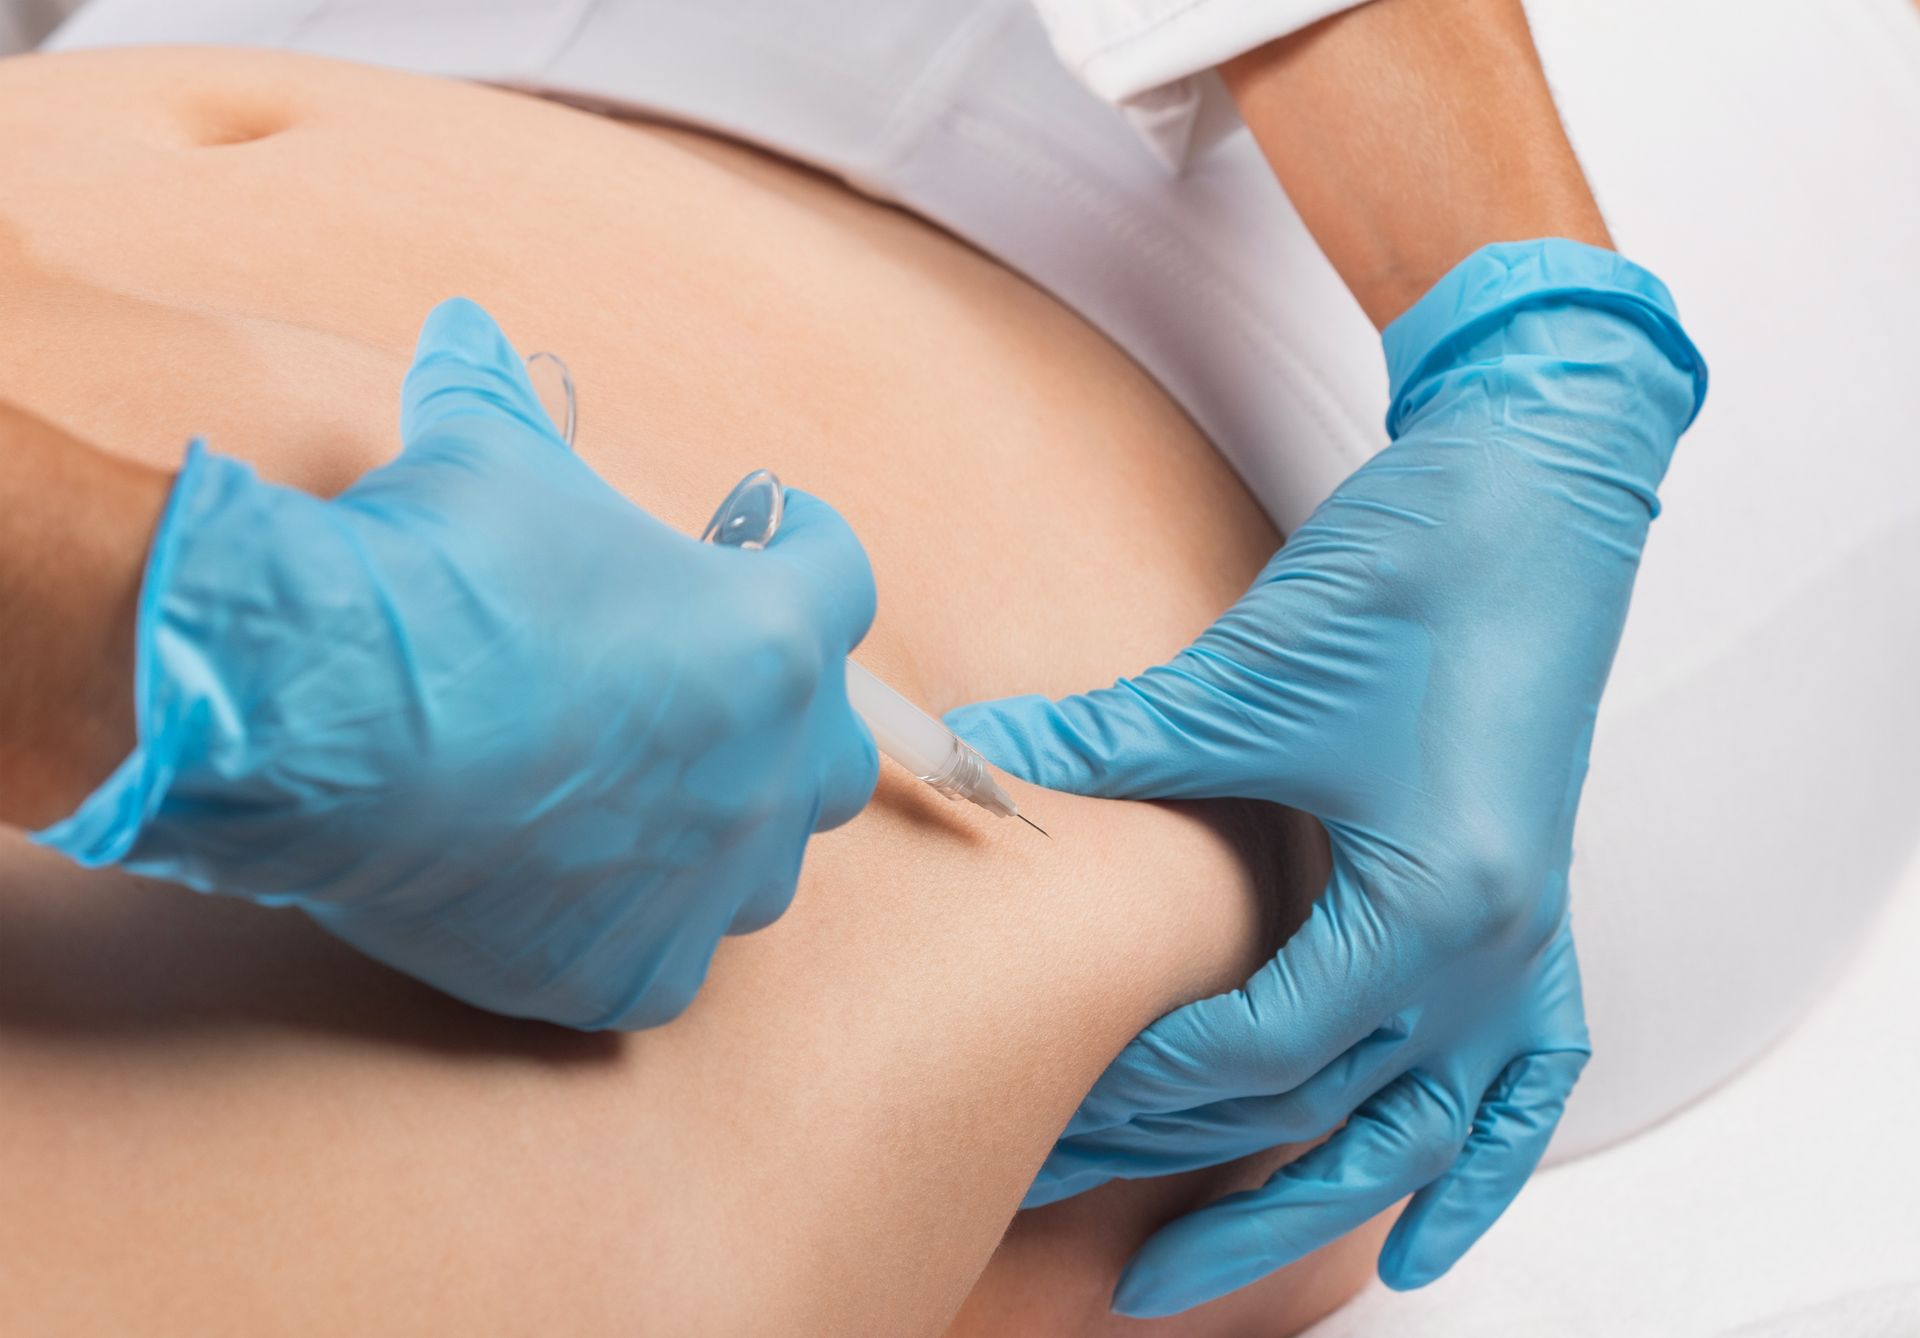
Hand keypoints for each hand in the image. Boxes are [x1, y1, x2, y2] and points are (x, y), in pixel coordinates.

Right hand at [35, 298, 879, 1029]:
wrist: (324, 717)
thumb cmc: (433, 577)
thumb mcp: (482, 458)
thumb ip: (499, 395)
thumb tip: (464, 329)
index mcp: (766, 637)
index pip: (843, 581)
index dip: (810, 546)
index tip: (780, 531)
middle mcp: (765, 771)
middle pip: (833, 751)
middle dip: (792, 713)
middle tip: (718, 683)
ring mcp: (703, 884)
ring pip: (763, 867)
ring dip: (727, 827)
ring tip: (655, 793)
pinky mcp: (625, 970)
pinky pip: (665, 958)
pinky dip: (636, 924)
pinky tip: (580, 894)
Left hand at [947, 240, 1705, 1312]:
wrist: (1532, 497)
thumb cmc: (1418, 571)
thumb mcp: (1251, 675)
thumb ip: (1108, 746)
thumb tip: (971, 765)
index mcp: (1434, 902)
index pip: (1262, 1047)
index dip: (1140, 1078)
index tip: (1039, 1092)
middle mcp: (1496, 955)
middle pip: (1327, 1119)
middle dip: (1182, 1173)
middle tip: (1052, 1200)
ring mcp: (1528, 951)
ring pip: (1418, 1142)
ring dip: (1303, 1218)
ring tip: (1181, 1281)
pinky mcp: (1536, 926)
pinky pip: (1526, 1091)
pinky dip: (1479, 1175)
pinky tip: (1429, 1247)